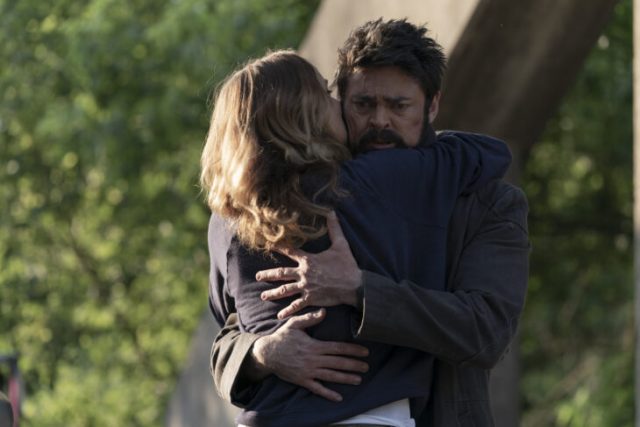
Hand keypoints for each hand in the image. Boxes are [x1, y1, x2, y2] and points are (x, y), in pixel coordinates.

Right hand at [251, 309, 368, 401]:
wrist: (266, 353)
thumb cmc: (282, 337)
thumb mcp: (294, 324)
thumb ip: (309, 318)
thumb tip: (324, 312)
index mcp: (314, 346)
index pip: (338, 348)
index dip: (352, 350)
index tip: (365, 352)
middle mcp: (313, 360)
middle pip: (338, 363)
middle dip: (354, 365)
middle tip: (367, 366)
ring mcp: (308, 372)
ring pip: (331, 376)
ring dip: (346, 378)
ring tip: (358, 379)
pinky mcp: (302, 380)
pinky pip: (317, 389)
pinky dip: (328, 394)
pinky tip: (338, 397)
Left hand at [257, 211, 361, 318]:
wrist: (354, 285)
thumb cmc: (347, 265)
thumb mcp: (341, 245)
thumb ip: (334, 228)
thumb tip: (331, 212)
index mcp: (309, 260)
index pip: (290, 252)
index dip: (279, 248)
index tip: (268, 246)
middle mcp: (304, 274)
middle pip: (282, 274)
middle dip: (268, 275)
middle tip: (257, 276)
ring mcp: (306, 287)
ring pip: (285, 290)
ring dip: (273, 293)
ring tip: (263, 296)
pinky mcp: (311, 299)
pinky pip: (296, 305)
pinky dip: (288, 311)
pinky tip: (279, 316)